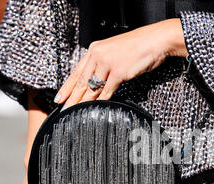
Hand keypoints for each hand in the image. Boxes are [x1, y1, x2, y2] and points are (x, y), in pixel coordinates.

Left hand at [55, 18, 187, 107]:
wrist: (153, 41)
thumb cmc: (137, 47)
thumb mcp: (114, 53)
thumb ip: (103, 65)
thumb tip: (96, 81)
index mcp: (95, 50)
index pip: (76, 71)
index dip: (67, 87)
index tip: (59, 97)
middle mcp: (98, 55)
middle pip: (81, 81)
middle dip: (72, 98)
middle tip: (64, 109)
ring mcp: (108, 64)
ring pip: (92, 87)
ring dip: (84, 102)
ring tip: (77, 112)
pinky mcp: (119, 72)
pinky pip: (107, 90)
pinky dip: (102, 101)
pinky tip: (95, 108)